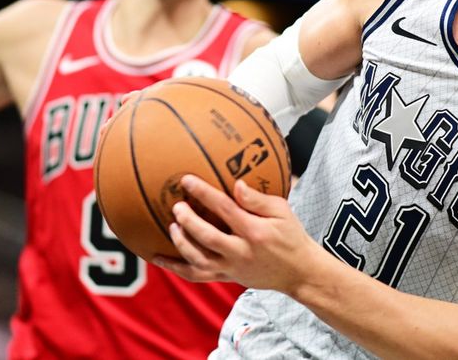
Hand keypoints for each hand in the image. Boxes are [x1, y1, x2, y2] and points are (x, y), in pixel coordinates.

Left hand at [155, 174, 320, 295]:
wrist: (299, 272)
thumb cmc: (291, 236)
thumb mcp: (282, 211)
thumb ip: (257, 199)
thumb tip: (236, 184)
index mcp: (255, 231)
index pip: (225, 209)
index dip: (204, 194)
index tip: (187, 181)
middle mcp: (241, 251)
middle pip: (207, 237)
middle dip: (188, 221)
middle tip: (176, 207)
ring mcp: (232, 267)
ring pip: (199, 260)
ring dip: (182, 243)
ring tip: (172, 227)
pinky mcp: (227, 277)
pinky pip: (197, 275)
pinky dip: (176, 267)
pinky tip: (159, 258)